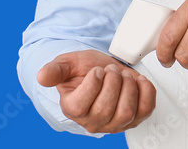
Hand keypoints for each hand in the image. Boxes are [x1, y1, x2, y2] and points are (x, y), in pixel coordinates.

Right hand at [37, 49, 155, 133]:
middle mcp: (93, 121)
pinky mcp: (134, 119)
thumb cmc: (84, 69)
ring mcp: (115, 123)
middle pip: (106, 109)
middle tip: (111, 70)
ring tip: (121, 74)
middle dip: (112, 82)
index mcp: (73, 108)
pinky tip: (137, 81)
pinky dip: (146, 92)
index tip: (97, 70)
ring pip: (126, 112)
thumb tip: (42, 77)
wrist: (103, 69)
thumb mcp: (67, 64)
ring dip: (128, 86)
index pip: (81, 106)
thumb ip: (54, 70)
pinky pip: (146, 110)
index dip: (92, 85)